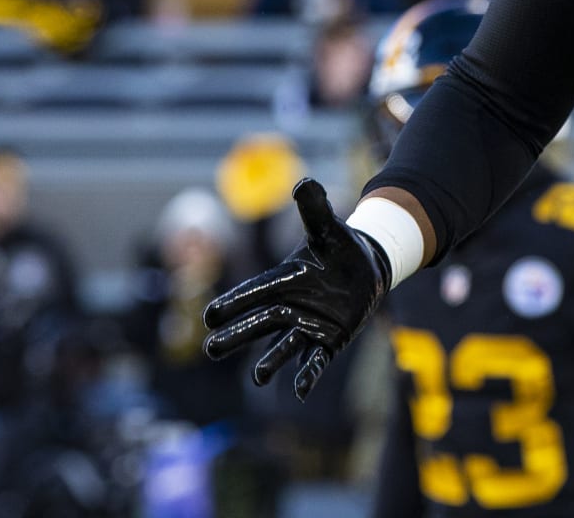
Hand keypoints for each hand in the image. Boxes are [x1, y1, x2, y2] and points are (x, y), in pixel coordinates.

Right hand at [203, 179, 389, 399]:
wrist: (364, 269)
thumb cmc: (338, 247)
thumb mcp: (329, 228)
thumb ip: (315, 209)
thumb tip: (305, 181)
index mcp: (285, 279)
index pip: (256, 291)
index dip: (235, 302)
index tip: (210, 315)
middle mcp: (291, 306)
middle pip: (260, 322)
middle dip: (237, 334)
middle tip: (210, 347)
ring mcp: (308, 326)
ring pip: (284, 345)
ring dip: (271, 361)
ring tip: (259, 377)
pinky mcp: (328, 341)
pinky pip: (316, 361)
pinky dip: (308, 375)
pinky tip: (300, 392)